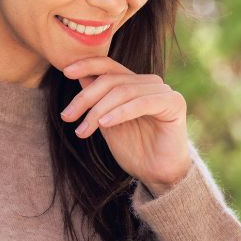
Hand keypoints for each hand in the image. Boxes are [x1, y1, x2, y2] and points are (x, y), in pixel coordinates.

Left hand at [59, 57, 191, 196]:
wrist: (158, 175)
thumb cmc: (134, 150)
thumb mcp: (107, 123)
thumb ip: (97, 101)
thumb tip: (77, 76)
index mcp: (135, 83)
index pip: (109, 66)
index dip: (87, 65)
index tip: (66, 72)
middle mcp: (150, 83)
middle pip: (112, 80)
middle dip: (86, 98)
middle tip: (67, 117)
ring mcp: (164, 91)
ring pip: (124, 91)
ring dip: (99, 111)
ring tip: (83, 130)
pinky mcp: (174, 103)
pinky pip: (143, 103)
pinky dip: (121, 112)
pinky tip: (105, 124)